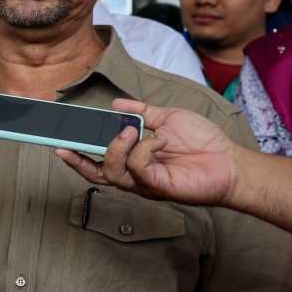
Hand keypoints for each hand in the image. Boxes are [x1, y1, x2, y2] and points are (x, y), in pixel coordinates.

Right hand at [54, 99, 243, 205]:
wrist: (230, 161)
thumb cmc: (204, 142)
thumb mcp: (167, 118)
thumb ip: (141, 112)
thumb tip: (116, 105)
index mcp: (134, 159)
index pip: (99, 160)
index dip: (78, 155)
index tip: (60, 143)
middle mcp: (136, 174)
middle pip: (97, 172)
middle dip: (78, 160)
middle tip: (67, 145)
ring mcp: (145, 183)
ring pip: (113, 170)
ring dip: (117, 147)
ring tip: (132, 131)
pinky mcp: (157, 187)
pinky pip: (138, 168)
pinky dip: (144, 149)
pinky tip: (159, 140)